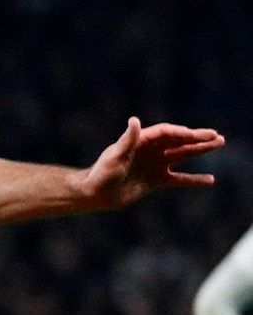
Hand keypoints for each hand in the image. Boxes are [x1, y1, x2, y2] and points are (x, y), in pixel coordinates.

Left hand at [77, 117, 225, 208]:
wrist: (95, 194)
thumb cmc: (102, 173)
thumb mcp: (115, 156)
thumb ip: (127, 139)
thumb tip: (134, 120)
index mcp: (140, 141)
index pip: (166, 133)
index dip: (182, 133)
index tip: (198, 135)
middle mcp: (150, 151)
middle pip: (178, 141)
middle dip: (197, 138)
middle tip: (217, 136)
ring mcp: (154, 165)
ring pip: (182, 155)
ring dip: (200, 150)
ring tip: (219, 144)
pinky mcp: (156, 181)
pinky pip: (179, 179)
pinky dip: (193, 180)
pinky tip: (209, 180)